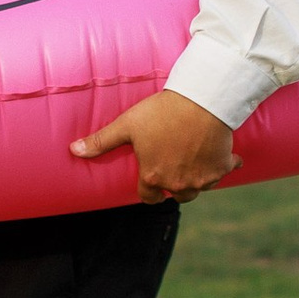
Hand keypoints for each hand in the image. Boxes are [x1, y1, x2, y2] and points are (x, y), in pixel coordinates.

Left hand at [70, 89, 238, 202]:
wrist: (202, 101)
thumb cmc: (161, 112)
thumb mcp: (127, 124)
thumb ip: (102, 141)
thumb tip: (73, 150)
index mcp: (153, 176)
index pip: (148, 197)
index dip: (149, 190)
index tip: (152, 180)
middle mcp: (177, 184)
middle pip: (175, 195)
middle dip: (174, 184)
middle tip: (174, 166)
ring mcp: (202, 179)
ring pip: (199, 187)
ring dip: (197, 178)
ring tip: (195, 160)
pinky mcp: (222, 168)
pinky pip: (224, 172)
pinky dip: (225, 165)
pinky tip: (225, 155)